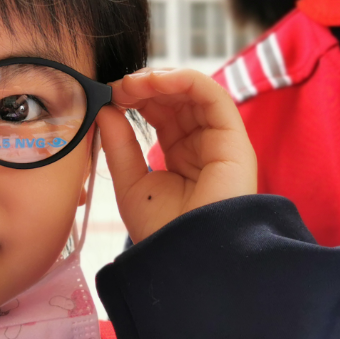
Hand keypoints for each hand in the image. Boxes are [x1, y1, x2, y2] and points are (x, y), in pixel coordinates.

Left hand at [96, 68, 256, 242]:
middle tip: (115, 85)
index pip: (159, 112)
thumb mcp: (129, 182)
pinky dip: (185, 80)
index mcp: (179, 155)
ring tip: (130, 83)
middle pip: (175, 99)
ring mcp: (219, 140)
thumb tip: (104, 108)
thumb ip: (119, 144)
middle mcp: (201, 144)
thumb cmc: (160, 229)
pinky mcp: (234, 139)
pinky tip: (156, 82)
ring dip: (160, 80)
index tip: (107, 93)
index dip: (134, 97)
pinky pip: (214, 96)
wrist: (186, 258)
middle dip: (144, 86)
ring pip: (194, 92)